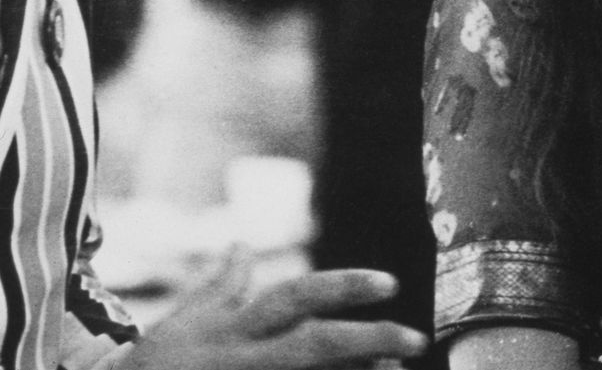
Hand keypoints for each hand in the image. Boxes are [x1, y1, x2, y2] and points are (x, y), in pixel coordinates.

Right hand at [123, 254, 427, 369]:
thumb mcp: (182, 327)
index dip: (343, 287)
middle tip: (416, 339)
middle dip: (368, 340)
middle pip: (313, 345)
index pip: (295, 297)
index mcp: (234, 331)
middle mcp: (242, 359)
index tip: (390, 284)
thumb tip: (240, 245)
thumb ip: (220, 290)